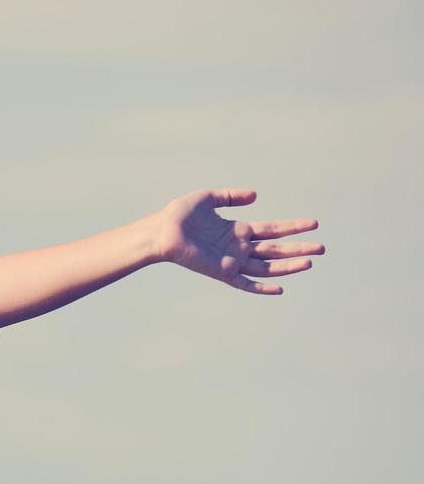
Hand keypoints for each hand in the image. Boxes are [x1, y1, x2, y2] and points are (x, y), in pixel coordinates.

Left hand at [149, 188, 324, 294]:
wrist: (160, 231)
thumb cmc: (179, 215)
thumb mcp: (208, 198)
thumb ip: (231, 196)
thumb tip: (256, 195)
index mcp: (237, 230)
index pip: (272, 229)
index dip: (293, 227)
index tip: (313, 223)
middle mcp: (238, 247)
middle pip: (275, 249)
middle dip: (299, 248)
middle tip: (322, 247)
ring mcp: (231, 261)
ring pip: (267, 266)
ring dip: (288, 265)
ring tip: (310, 261)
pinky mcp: (221, 272)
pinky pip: (245, 283)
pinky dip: (261, 287)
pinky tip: (280, 288)